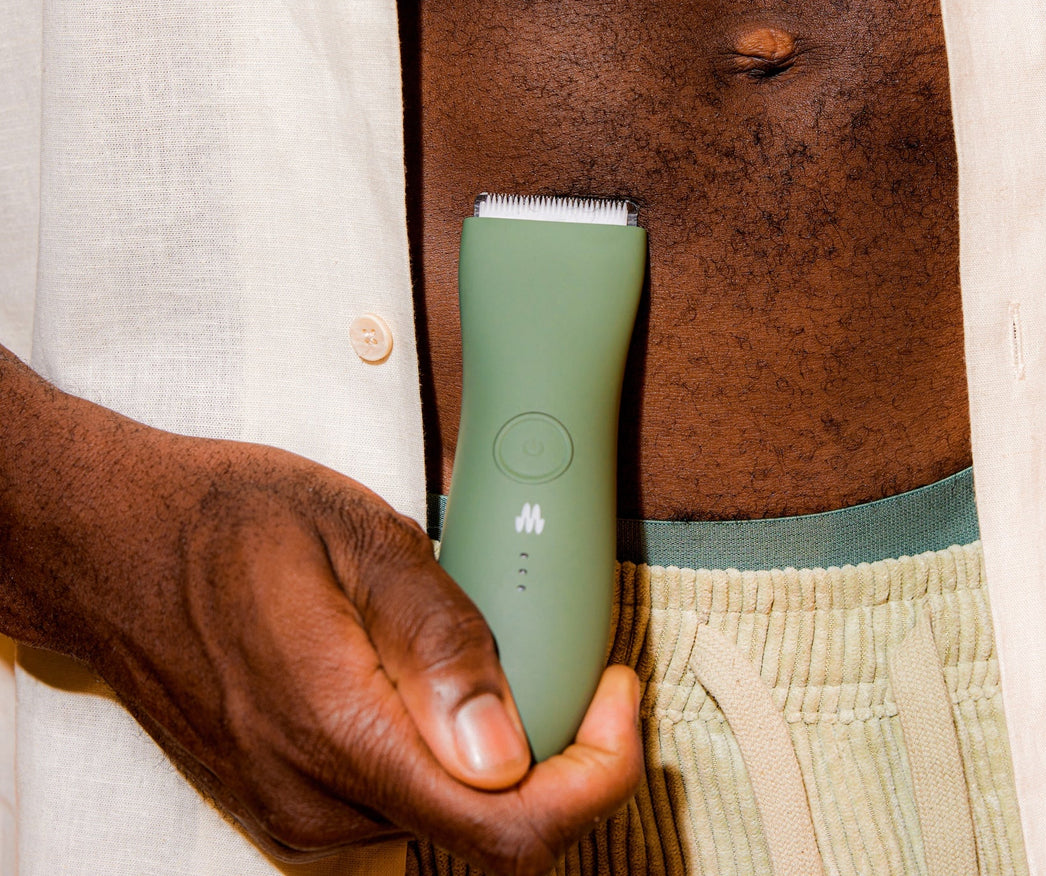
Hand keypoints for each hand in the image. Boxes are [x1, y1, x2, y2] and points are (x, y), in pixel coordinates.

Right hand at [0, 347, 642, 873]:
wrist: (120, 549)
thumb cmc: (232, 523)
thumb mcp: (353, 532)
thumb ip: (433, 639)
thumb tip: (503, 752)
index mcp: (341, 732)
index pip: (508, 830)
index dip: (596, 775)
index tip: (616, 694)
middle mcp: (316, 801)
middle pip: (491, 830)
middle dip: (558, 754)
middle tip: (569, 660)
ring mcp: (297, 814)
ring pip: (450, 819)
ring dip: (501, 752)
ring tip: (490, 654)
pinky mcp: (288, 806)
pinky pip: (402, 804)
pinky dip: (446, 755)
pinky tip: (429, 681)